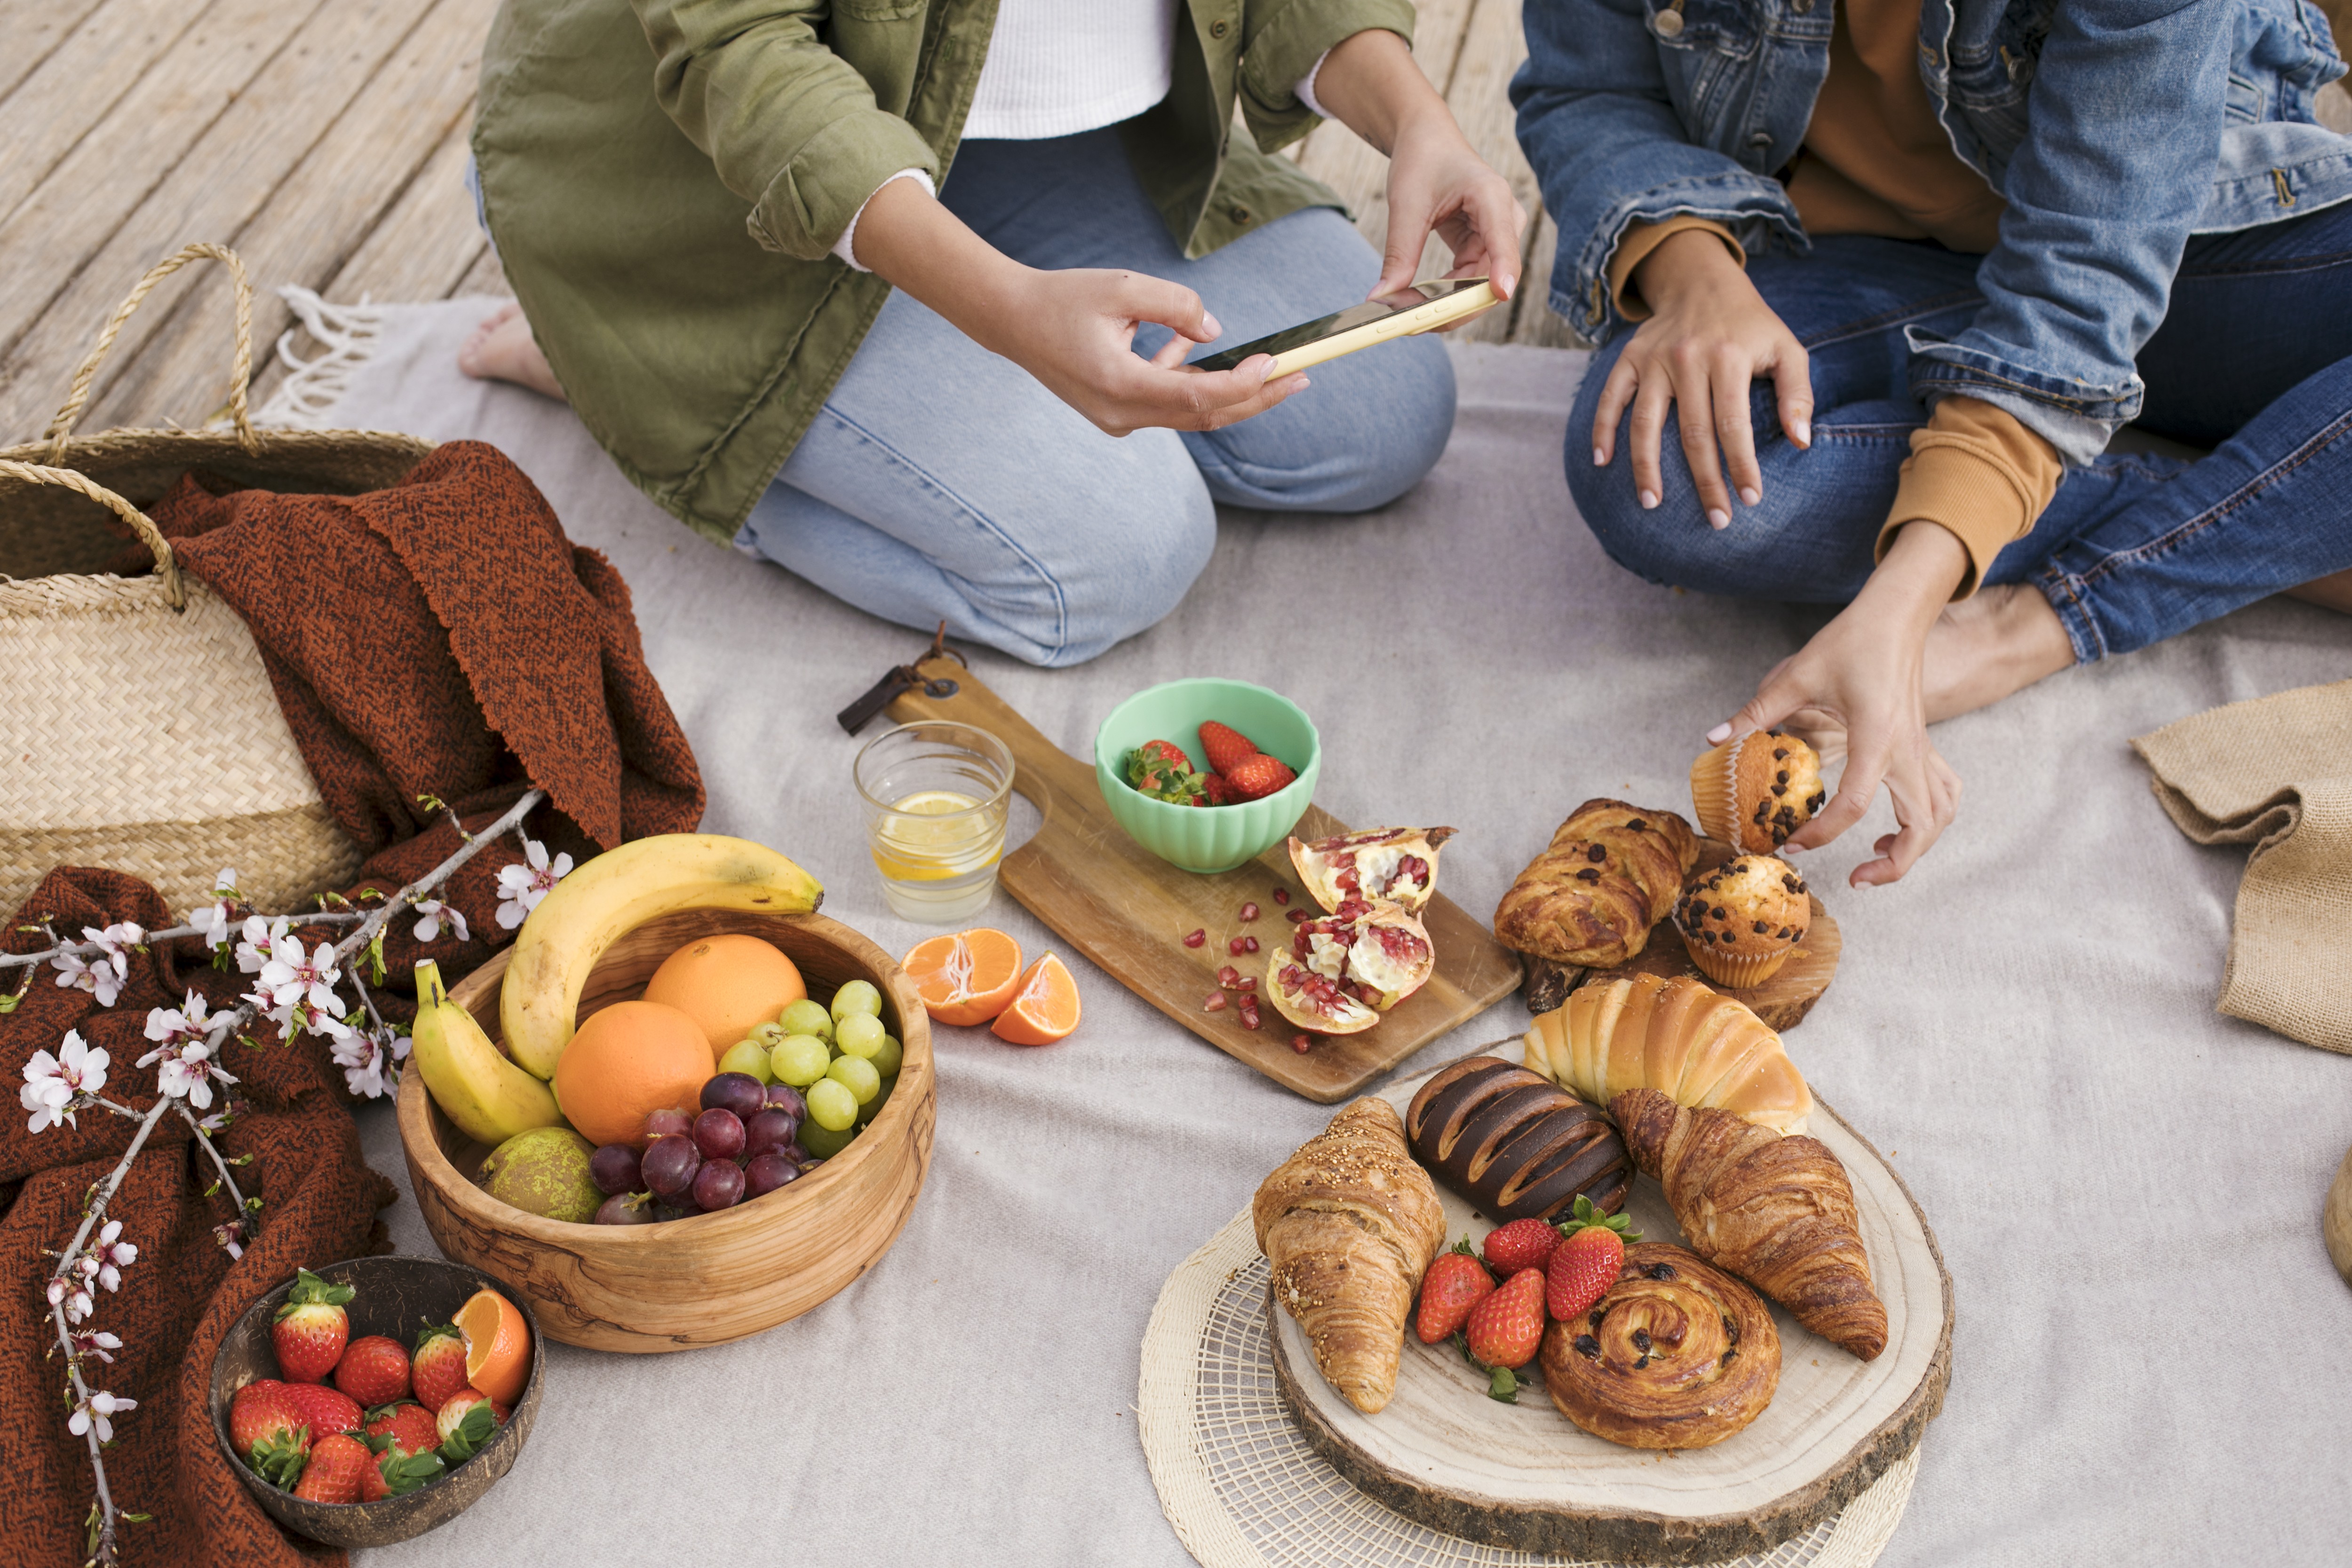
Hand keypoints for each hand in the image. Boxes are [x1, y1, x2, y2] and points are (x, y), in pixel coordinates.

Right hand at [992, 266, 1306, 436]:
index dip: (1244, 385)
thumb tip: (1214, 330)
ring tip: (1271, 367)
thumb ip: (1176, 305)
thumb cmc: (1062, 299)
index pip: (1199, 397)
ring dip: (1228, 390)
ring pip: (1188, 412)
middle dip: (1256, 398)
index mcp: (1120, 386)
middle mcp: (1121, 415)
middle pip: (1204, 415)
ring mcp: (1118, 419)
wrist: (1011, 320)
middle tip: (1301, 377)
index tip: (1276, 363)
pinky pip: (1165, 401)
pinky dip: (1188, 379)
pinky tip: (1193, 349)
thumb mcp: (1123, 287)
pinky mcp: (1116, 412)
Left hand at [1306, 29, 1524, 302]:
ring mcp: (1497, 237)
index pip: (1503, 240)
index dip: (1503, 270)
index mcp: (1491, 196)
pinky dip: (1444, 296)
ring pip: (1480, 287)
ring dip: (1447, 306)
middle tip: (1414, 325)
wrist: (1427, 142)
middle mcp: (1504, 219)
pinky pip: (1468, 283)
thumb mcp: (1406, 205)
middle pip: (1493, 276)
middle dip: (1457, 305)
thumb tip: (1382, 300)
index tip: (1500, 293)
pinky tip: (1417, 304)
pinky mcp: (1483, 248)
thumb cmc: (1422, 162)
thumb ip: (1399, 254)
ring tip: (1406, 318)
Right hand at [1593, 228, 1811, 525]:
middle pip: (1693, 434)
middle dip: (1705, 482)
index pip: (1733, 424)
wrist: (1703, 282)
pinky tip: (1602, 462)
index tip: (1749, 499)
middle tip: (1716, 519)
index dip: (1740, 465)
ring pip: (1646, 424)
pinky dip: (1603, 430)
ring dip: (1646, 468)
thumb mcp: (1787, 348)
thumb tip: (1802, 442)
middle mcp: (1688, 359)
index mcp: (1729, 357)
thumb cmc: (1751, 325)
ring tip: (1652, 504)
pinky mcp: (1630, 359)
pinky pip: (1611, 399)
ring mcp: (1654, 360)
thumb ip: (1797, 394)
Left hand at [1712, 524, 1968, 887]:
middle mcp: (1908, 750)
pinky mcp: (1925, 743)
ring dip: (1917, 846)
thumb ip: (1757, 712)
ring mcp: (1923, 749)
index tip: (1792, 843)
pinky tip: (1896, 826)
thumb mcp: (1797, 675)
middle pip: (1921, 827)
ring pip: (1940, 815)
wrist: (1897, 614)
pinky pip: (1943, 792)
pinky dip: (1929, 819)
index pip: (1854, 804)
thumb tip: (1715, 737)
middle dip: (1893, 864)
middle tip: (1855, 879)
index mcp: (1877, 738)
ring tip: (1876, 861)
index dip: (1823, 833)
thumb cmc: (1852, 640)